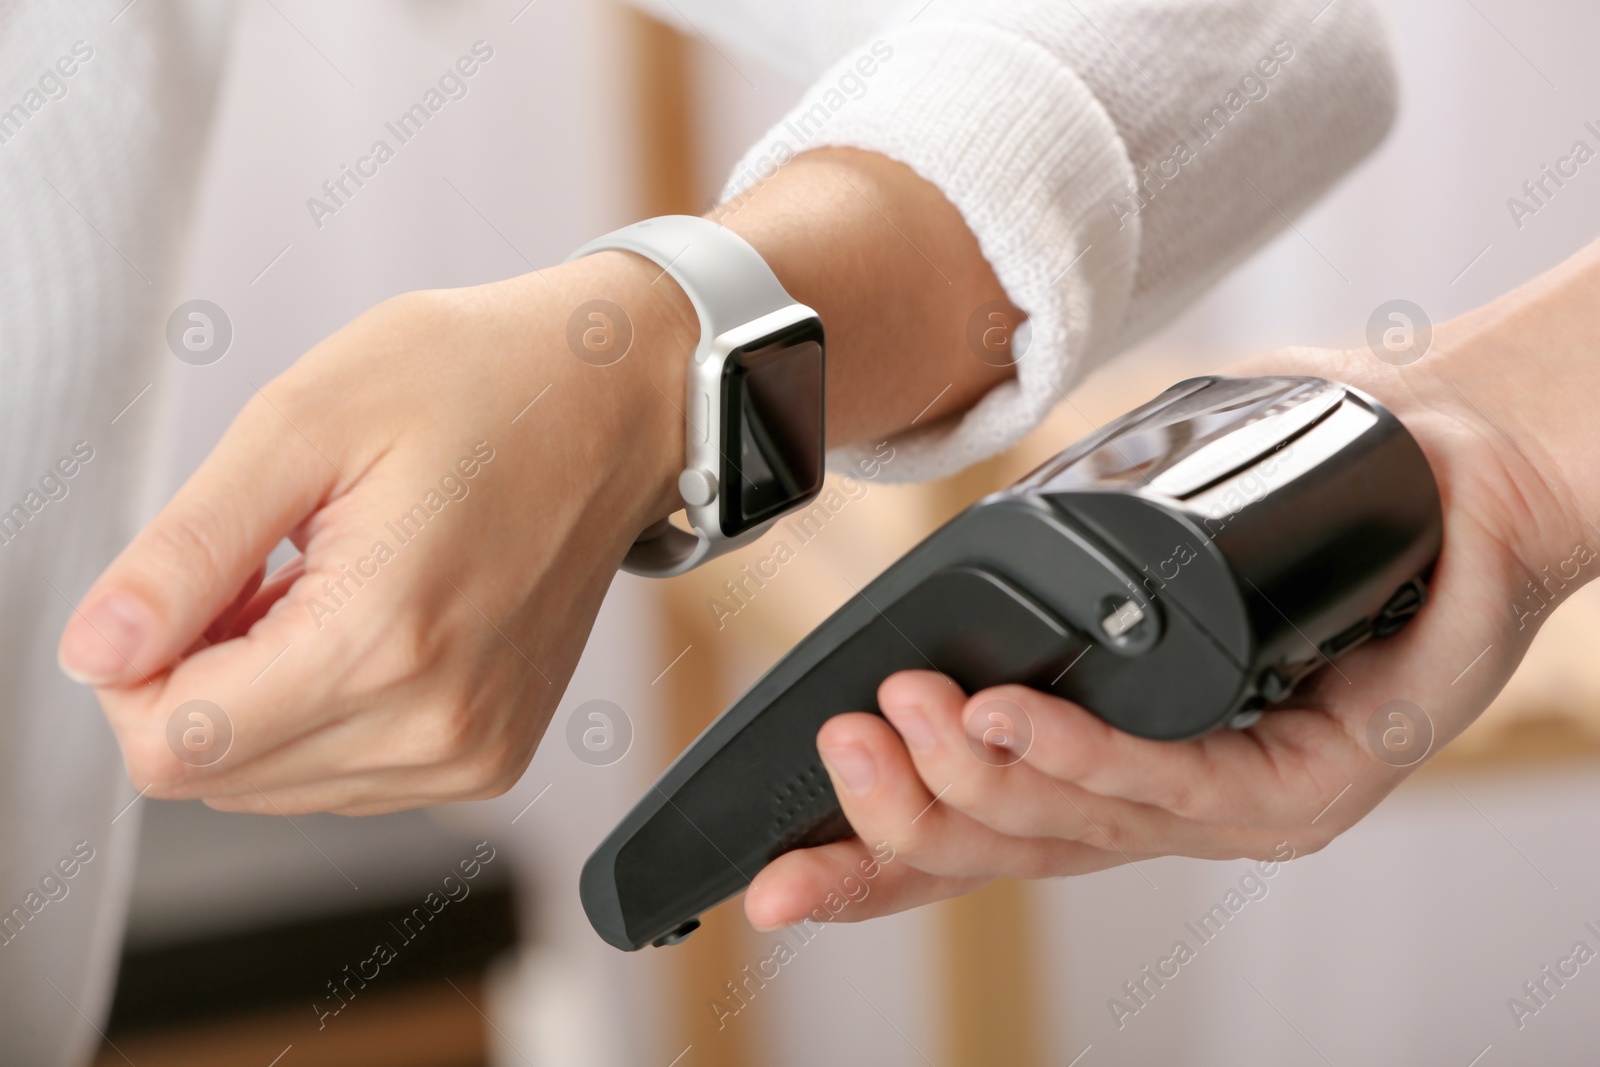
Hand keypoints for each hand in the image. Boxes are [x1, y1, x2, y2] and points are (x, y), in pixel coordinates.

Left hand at [57, 149, 1015, 814]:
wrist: (617, 402)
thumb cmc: (481, 385)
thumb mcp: (305, 422)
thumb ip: (187, 551)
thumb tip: (94, 652)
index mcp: (385, 639)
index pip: (168, 746)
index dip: (130, 669)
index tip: (179, 587)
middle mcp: (438, 725)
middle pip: (211, 776)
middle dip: (197, 677)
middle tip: (267, 567)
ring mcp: (472, 752)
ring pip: (270, 786)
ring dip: (260, 696)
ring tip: (327, 584)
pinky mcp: (489, 757)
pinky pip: (342, 779)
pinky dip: (322, 710)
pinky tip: (369, 621)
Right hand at [741, 238, 1599, 930]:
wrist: (1458, 466)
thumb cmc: (1294, 499)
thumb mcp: (1128, 552)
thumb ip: (1038, 590)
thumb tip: (931, 586)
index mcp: (1109, 767)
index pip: (971, 839)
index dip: (864, 869)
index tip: (768, 882)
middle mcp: (1161, 808)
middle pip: (997, 854)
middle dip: (893, 817)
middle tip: (834, 745)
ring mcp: (1232, 810)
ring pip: (1066, 831)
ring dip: (965, 777)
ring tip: (893, 720)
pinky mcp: (1306, 788)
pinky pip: (1169, 787)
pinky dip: (1073, 756)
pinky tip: (1002, 719)